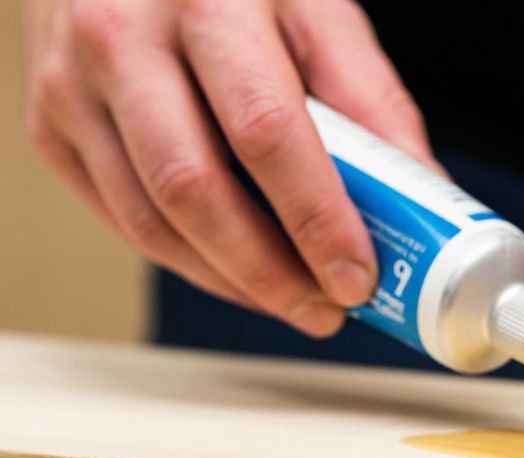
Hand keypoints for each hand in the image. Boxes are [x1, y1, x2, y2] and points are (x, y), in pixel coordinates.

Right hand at [22, 0, 433, 336]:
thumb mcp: (314, 6)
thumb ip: (370, 98)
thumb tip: (423, 194)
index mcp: (206, 4)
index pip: (265, 132)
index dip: (315, 218)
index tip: (357, 275)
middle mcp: (123, 41)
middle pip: (195, 190)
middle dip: (271, 272)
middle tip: (327, 308)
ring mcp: (73, 85)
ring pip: (150, 220)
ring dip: (231, 281)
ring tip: (295, 302)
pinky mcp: (48, 123)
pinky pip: (121, 217)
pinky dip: (188, 260)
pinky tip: (238, 271)